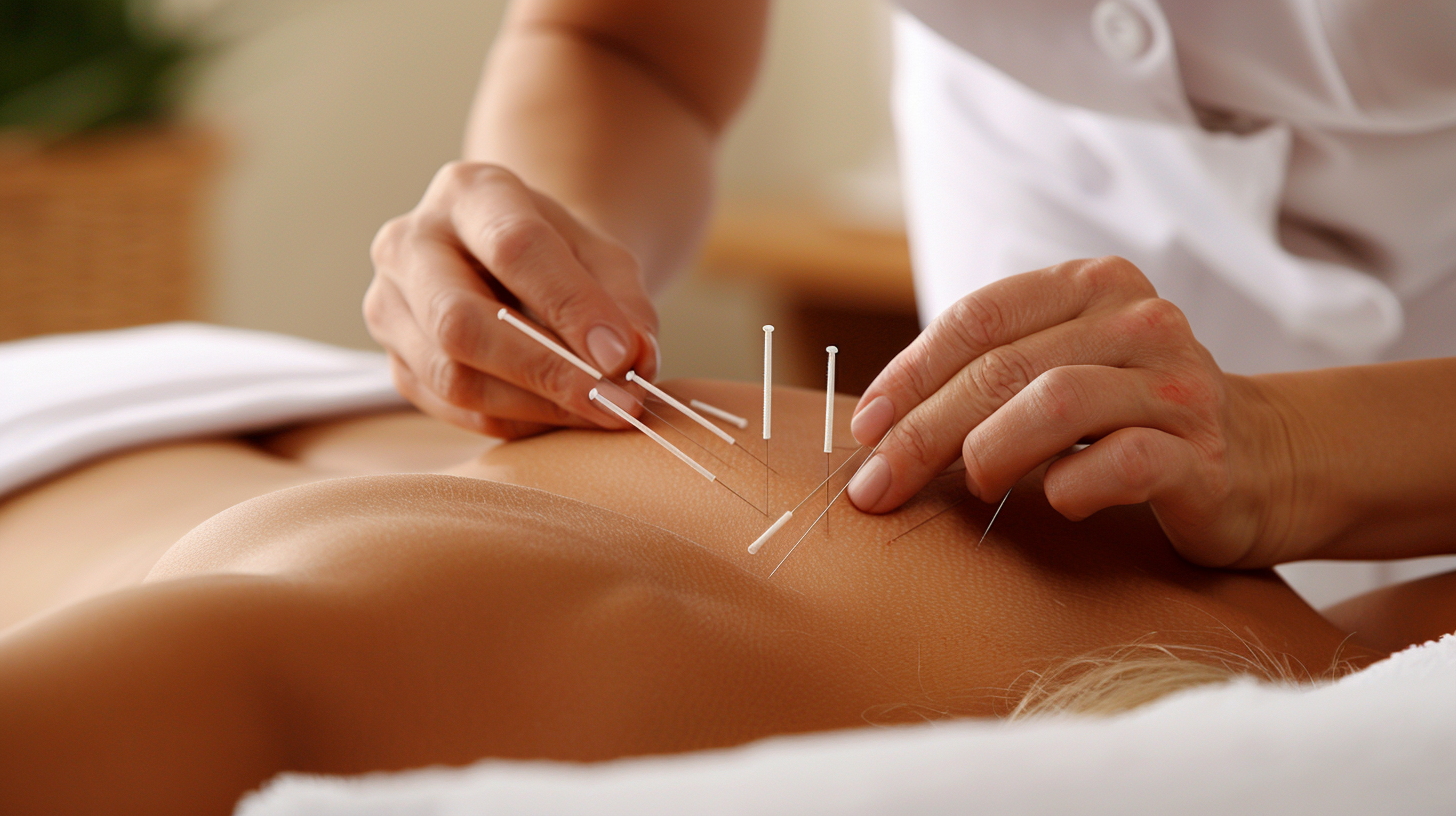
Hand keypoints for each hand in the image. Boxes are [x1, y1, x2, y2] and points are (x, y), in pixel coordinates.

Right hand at [365, 161, 659, 437]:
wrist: (514, 266)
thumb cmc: (563, 259)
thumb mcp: (605, 259)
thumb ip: (624, 304)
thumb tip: (631, 360)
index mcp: (469, 192)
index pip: (515, 248)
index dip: (571, 307)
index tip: (622, 357)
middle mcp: (410, 242)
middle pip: (460, 320)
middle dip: (545, 371)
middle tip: (613, 404)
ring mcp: (389, 305)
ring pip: (451, 376)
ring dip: (536, 406)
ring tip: (599, 412)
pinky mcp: (395, 362)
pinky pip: (453, 409)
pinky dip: (516, 421)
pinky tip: (561, 415)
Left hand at [846, 257, 1299, 568]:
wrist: (1263, 460)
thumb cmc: (1131, 418)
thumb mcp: (1061, 372)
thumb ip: (990, 377)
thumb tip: (879, 427)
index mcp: (1092, 287)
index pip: (979, 318)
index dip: (911, 374)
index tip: (864, 428)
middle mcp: (1138, 321)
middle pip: (1003, 368)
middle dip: (923, 431)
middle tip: (877, 486)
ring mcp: (1177, 384)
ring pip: (1056, 402)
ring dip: (989, 451)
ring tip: (971, 487)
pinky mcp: (1205, 453)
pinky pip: (1124, 462)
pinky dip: (1074, 486)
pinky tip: (1055, 503)